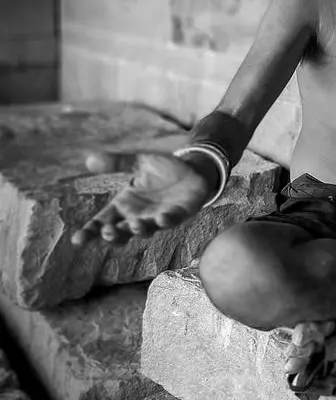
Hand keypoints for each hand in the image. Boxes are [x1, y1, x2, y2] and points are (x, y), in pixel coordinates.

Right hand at [71, 151, 213, 247]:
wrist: (193, 169)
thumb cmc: (163, 169)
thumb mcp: (138, 162)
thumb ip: (117, 162)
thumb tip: (89, 159)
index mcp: (125, 205)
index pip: (102, 222)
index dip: (90, 232)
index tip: (77, 240)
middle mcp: (139, 216)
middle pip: (121, 232)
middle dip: (114, 235)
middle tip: (107, 232)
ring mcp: (158, 217)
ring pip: (146, 230)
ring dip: (139, 229)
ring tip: (134, 225)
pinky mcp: (179, 214)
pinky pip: (171, 220)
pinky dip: (166, 220)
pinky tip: (162, 217)